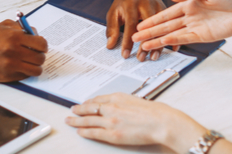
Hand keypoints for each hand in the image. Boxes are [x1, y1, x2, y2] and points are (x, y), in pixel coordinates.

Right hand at [0, 19, 46, 82]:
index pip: (41, 44)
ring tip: (28, 63)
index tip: (40, 47)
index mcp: (14, 36)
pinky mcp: (6, 76)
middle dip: (39, 56)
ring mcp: (10, 65)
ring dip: (34, 67)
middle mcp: (14, 51)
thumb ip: (21, 28)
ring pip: (36, 70)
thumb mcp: (3, 26)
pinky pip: (25, 76)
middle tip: (34, 55)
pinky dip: (25, 72)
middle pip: (40, 58)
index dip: (43, 46)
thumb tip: (36, 35)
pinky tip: (18, 67)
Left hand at [66, 93, 204, 151]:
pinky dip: (84, 131)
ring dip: (77, 120)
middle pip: (90, 108)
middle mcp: (112, 107)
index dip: (90, 102)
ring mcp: (110, 121)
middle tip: (72, 109)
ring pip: (88, 120)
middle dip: (79, 109)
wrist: (161, 122)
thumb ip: (126, 104)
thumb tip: (122, 107)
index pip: (99, 99)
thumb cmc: (155, 112)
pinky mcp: (112, 134)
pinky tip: (79, 131)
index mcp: (118, 97)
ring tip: (70, 120)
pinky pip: (93, 132)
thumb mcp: (137, 101)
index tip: (85, 103)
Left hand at [106, 0, 165, 60]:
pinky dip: (171, 36)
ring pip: (161, 27)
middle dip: (145, 44)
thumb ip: (112, 28)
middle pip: (148, 27)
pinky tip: (172, 48)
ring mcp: (157, 6)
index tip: (125, 55)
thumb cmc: (125, 0)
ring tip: (154, 57)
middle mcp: (146, 5)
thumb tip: (110, 45)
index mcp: (131, 5)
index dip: (128, 42)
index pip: (130, 26)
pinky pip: (170, 24)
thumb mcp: (114, 11)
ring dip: (158, 43)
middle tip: (141, 58)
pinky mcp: (166, 9)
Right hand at [133, 0, 231, 51]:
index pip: (166, 13)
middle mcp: (189, 16)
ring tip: (142, 45)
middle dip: (149, 32)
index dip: (153, 19)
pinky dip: (171, 43)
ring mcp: (195, 27)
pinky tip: (160, 46)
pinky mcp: (202, 36)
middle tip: (134, 37)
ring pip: (171, 34)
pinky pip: (183, 40)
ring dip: (157, 40)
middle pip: (165, 25)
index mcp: (189, 3)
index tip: (140, 24)